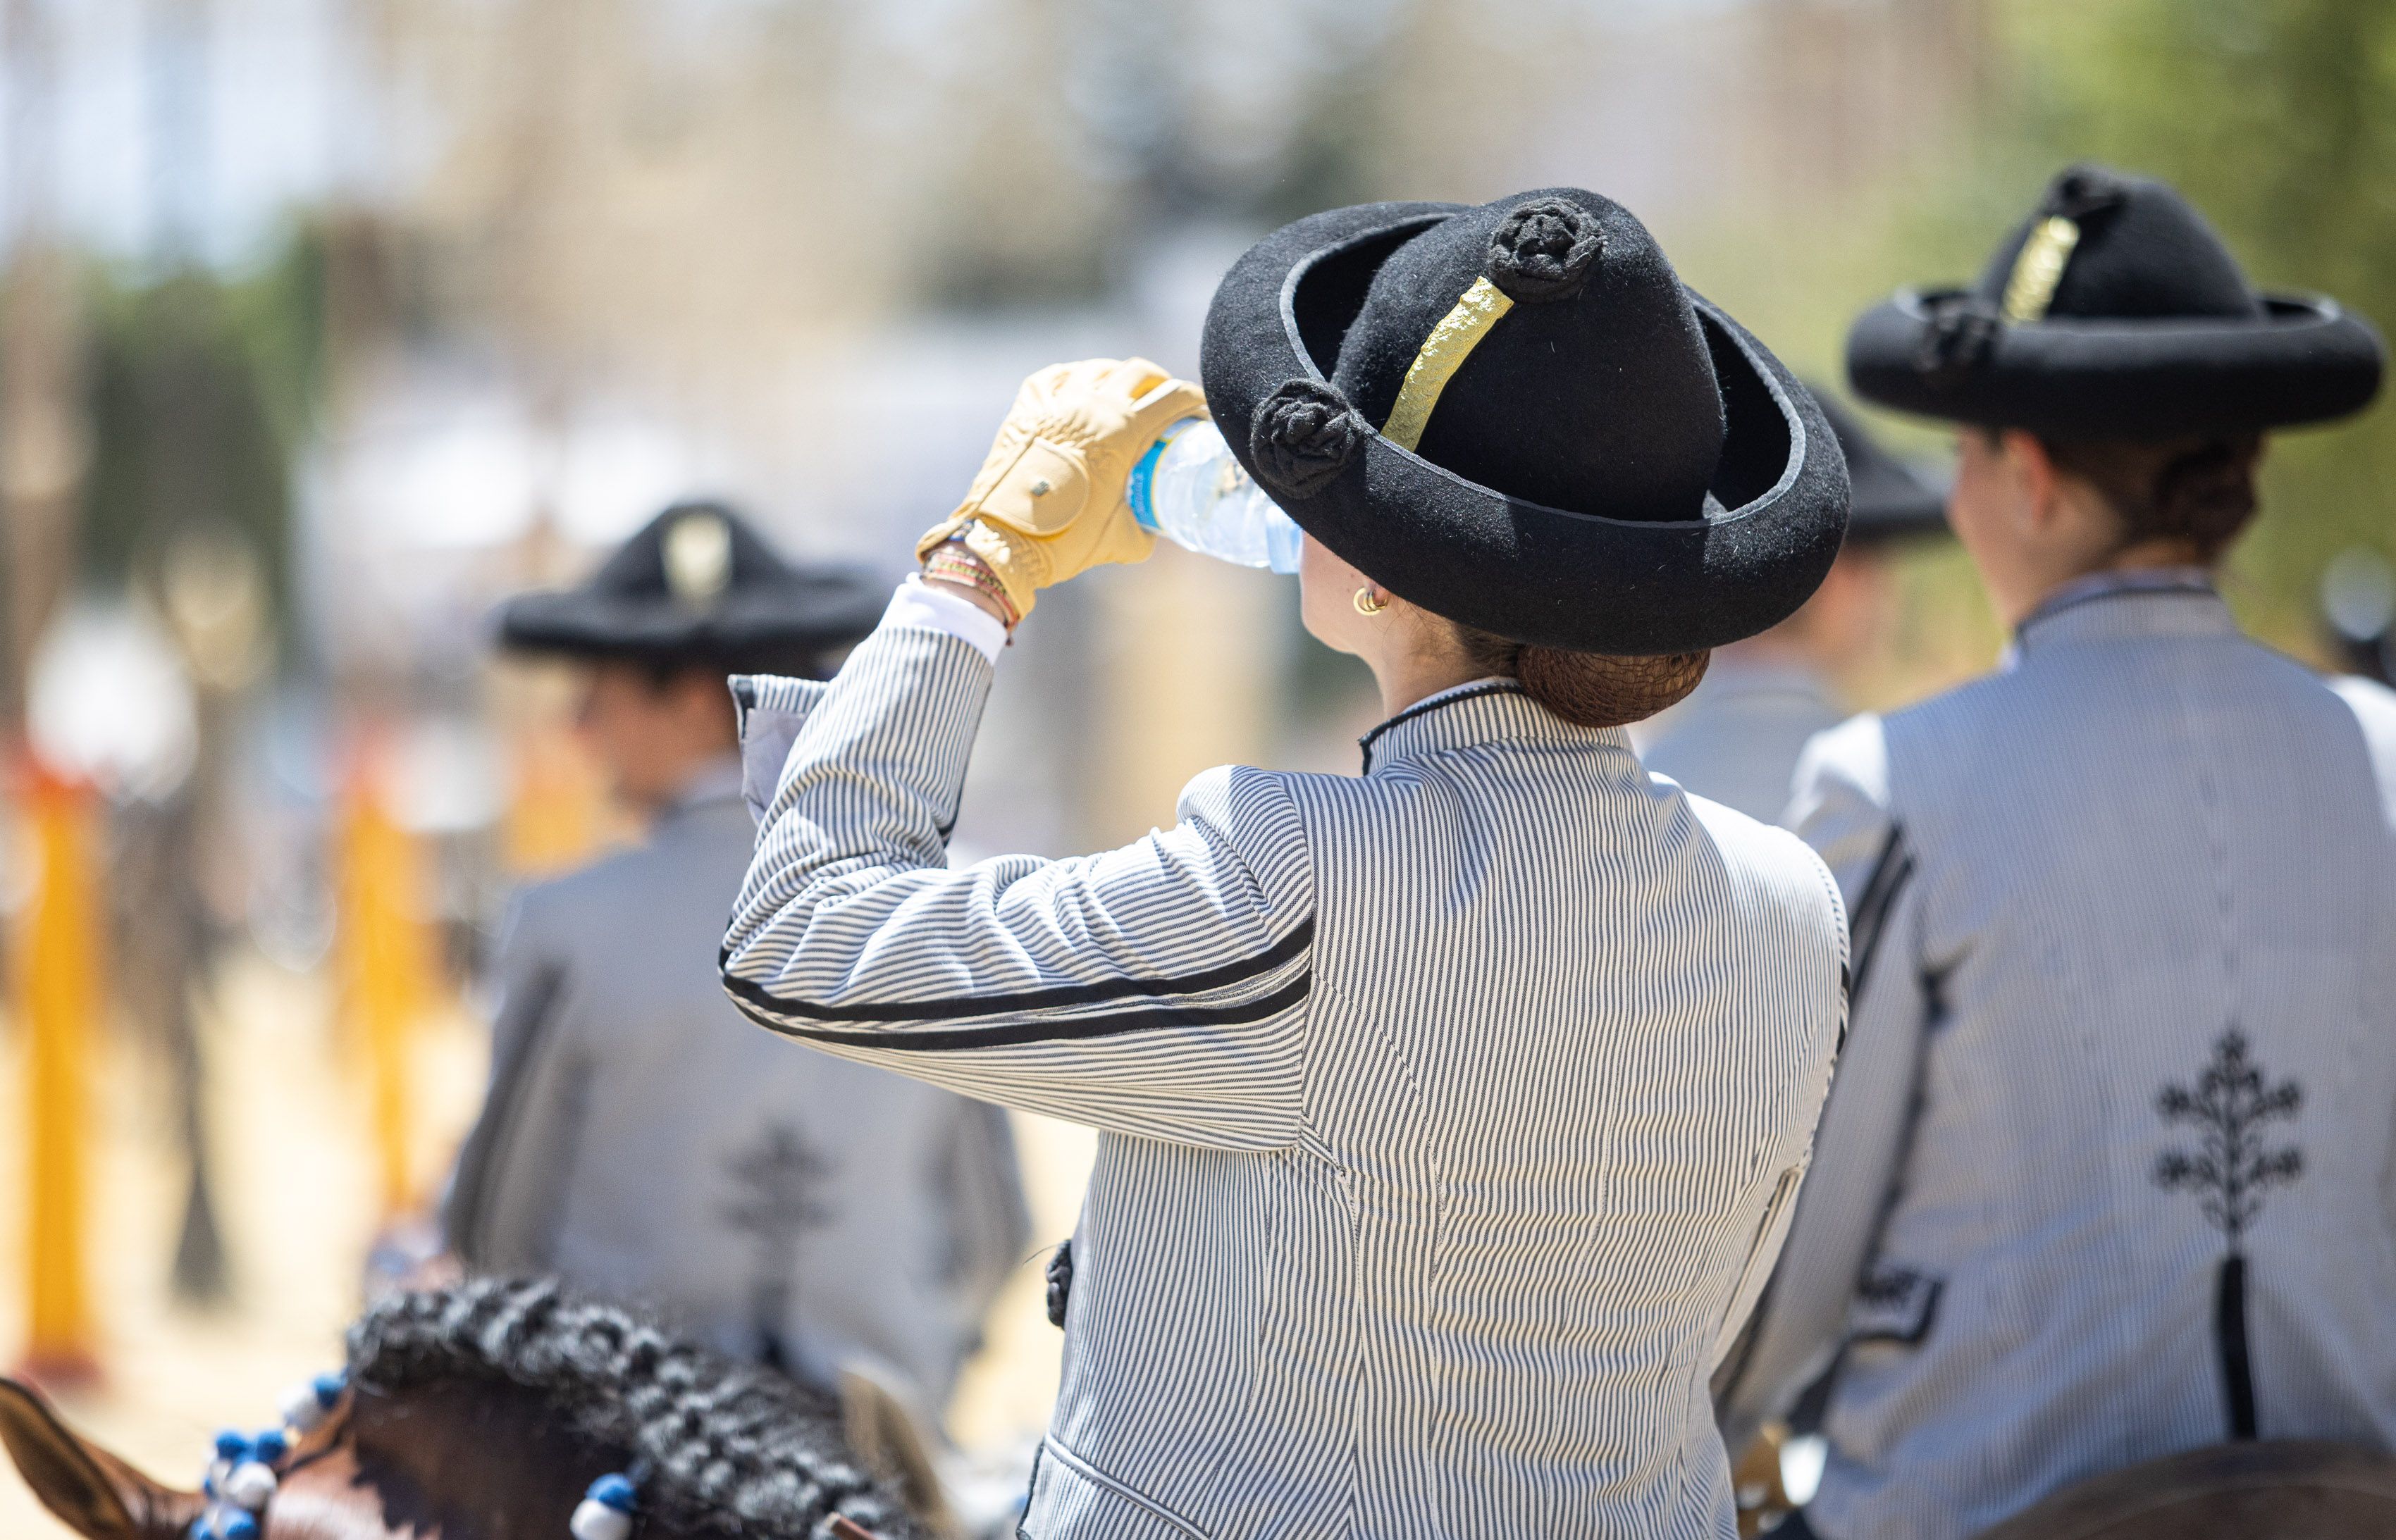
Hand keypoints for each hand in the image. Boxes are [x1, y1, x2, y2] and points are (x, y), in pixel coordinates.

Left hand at [915, 358, 1203, 618]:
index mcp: (1123, 432)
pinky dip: (1071, 376)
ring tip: (1123, 390)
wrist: (1005, 541)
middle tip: (1165, 397)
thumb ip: (1145, 531)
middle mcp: (1092, 406)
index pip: (1171, 398)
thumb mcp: (1121, 540)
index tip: (1199, 410)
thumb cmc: (1066, 541)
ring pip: (1097, 367)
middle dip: (1160, 381)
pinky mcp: (1026, 409)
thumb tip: (1151, 530)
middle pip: (1139, 372)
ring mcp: (1056, 403)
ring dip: (1117, 374)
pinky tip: (1077, 385)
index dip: (1193, 400)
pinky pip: (1053, 376)